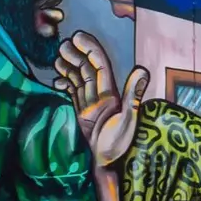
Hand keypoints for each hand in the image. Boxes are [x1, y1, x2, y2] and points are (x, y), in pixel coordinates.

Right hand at [57, 32, 148, 165]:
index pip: (99, 65)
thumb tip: (143, 70)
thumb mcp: (128, 119)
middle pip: (87, 69)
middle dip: (76, 55)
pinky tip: (57, 81)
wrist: (106, 163)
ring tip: (57, 58)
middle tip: (62, 45)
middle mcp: (101, 95)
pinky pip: (74, 93)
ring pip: (79, 79)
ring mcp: (91, 103)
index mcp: (111, 94)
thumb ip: (133, 94)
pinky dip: (66, 84)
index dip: (90, 49)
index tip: (77, 37)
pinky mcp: (83, 112)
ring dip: (69, 67)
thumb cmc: (117, 144)